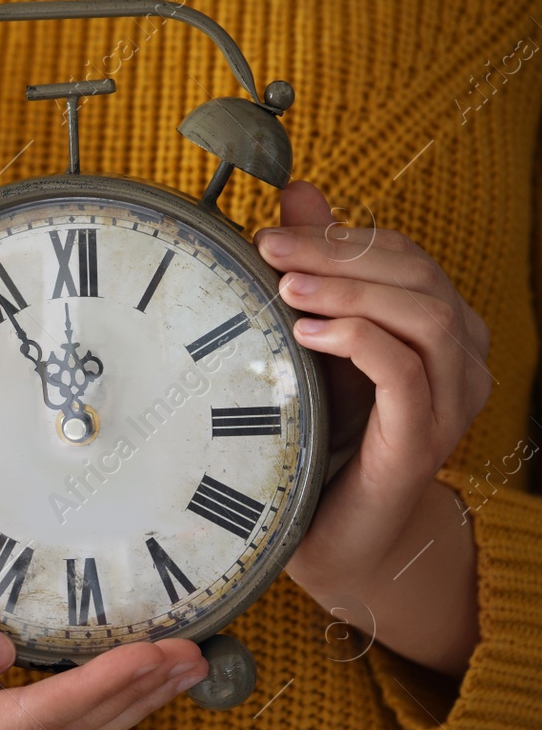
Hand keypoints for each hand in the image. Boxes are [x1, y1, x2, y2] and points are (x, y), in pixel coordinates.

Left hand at [253, 182, 486, 673]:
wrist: (337, 537)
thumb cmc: (325, 437)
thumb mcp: (313, 344)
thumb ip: (315, 271)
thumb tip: (297, 192)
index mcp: (439, 328)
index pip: (401, 256)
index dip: (338, 235)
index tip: (270, 231)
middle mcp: (461, 359)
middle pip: (416, 275)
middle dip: (337, 253)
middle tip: (269, 248)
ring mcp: (451, 400)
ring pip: (425, 315)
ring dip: (349, 291)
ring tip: (284, 286)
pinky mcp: (424, 438)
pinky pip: (407, 371)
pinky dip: (359, 340)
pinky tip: (309, 331)